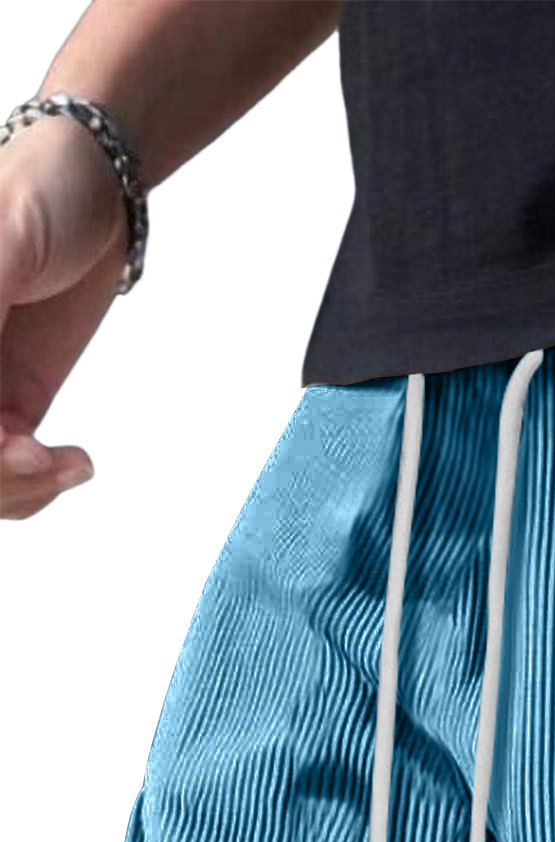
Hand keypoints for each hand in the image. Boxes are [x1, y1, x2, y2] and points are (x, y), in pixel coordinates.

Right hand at [0, 114, 129, 518]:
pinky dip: (34, 485)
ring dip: (15, 491)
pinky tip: (71, 463)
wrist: (93, 184)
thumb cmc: (36, 189)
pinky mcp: (8, 403)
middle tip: (39, 459)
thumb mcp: (2, 246)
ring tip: (62, 464)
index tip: (6, 438)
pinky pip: (5, 471)